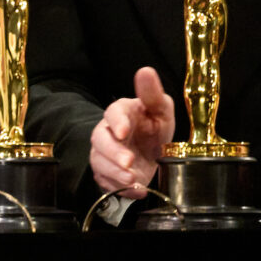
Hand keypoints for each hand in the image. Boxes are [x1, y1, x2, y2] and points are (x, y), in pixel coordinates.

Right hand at [89, 66, 175, 197]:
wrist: (154, 154)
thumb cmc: (155, 126)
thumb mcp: (161, 109)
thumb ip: (152, 93)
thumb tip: (146, 71)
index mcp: (121, 113)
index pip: (112, 113)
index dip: (117, 122)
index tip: (124, 132)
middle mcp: (109, 133)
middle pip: (100, 140)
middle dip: (112, 153)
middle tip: (129, 162)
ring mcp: (105, 154)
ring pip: (99, 163)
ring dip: (114, 173)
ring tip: (132, 179)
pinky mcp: (107, 174)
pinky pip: (106, 182)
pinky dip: (120, 188)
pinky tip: (137, 189)